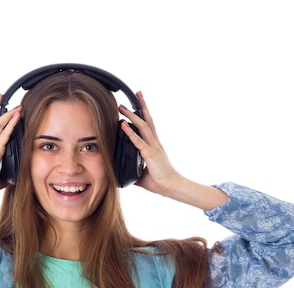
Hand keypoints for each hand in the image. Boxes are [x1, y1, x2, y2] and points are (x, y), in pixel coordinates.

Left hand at [119, 92, 228, 209]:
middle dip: (141, 106)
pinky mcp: (150, 154)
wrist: (172, 187)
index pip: (148, 125)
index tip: (139, 103)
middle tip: (136, 94)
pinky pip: (138, 141)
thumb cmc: (160, 181)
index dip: (144, 114)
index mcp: (154, 146)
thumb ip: (133, 169)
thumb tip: (121, 172)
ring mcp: (153, 147)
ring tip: (122, 107)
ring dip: (132, 115)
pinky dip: (130, 133)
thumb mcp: (142, 174)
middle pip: (148, 119)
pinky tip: (123, 125)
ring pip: (143, 126)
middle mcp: (154, 143)